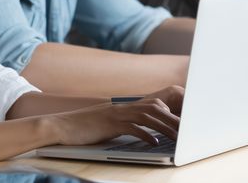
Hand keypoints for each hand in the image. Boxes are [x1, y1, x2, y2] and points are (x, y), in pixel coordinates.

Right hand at [49, 86, 182, 146]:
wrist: (61, 126)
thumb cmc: (83, 128)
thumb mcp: (106, 123)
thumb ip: (121, 124)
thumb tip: (137, 130)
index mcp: (122, 107)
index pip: (152, 103)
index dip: (168, 111)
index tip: (180, 122)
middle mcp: (121, 107)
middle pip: (154, 107)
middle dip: (172, 118)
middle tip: (186, 130)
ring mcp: (115, 114)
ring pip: (147, 116)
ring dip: (164, 126)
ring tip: (176, 137)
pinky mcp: (109, 125)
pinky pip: (131, 128)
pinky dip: (145, 135)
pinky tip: (153, 143)